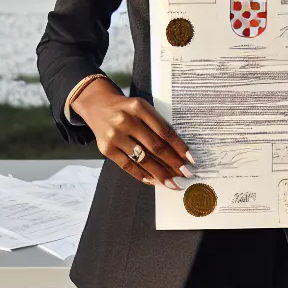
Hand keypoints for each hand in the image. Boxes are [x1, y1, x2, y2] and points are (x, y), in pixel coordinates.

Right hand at [73, 77, 193, 189]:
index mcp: (139, 107)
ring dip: (159, 173)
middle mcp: (126, 121)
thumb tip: (176, 150)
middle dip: (172, 163)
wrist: (97, 105)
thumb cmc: (126, 108)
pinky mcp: (106, 149)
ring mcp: (115, 136)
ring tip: (171, 182)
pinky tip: (152, 180)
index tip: (190, 159)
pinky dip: (141, 174)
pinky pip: (127, 165)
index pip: (164, 131)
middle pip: (155, 146)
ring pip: (142, 159)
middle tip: (184, 174)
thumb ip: (156, 123)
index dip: (178, 146)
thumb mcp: (141, 107)